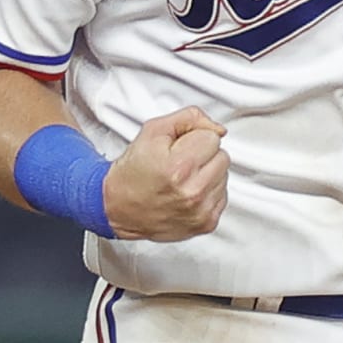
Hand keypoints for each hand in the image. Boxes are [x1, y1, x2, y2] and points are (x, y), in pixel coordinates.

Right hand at [102, 106, 229, 241]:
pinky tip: (188, 192)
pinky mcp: (206, 223)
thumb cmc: (133, 172)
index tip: (178, 148)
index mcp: (180, 166)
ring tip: (182, 179)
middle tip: (180, 162)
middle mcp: (193, 191)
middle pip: (223, 156)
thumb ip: (190, 118)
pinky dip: (208, 192)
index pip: (213, 137)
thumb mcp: (154, 131)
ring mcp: (201, 210)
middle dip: (203, 155)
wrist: (118, 206)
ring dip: (207, 174)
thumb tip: (217, 128)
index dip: (194, 138)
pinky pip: (222, 196)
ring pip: (224, 176)